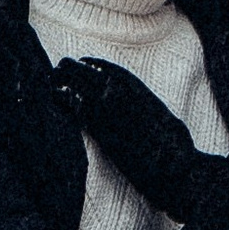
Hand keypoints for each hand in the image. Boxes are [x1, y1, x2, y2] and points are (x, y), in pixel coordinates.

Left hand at [57, 57, 211, 217]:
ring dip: (65, 79)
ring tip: (52, 76)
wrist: (174, 169)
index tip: (85, 60)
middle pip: (93, 74)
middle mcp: (128, 98)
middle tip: (62, 65)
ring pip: (81, 87)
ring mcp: (113, 113)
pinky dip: (65, 99)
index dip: (97, 64)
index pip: (114, 71)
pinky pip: (78, 109)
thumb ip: (152, 109)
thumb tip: (148, 110)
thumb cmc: (176, 150)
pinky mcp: (102, 132)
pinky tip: (56, 96)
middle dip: (75, 68)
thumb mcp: (167, 120)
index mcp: (143, 93)